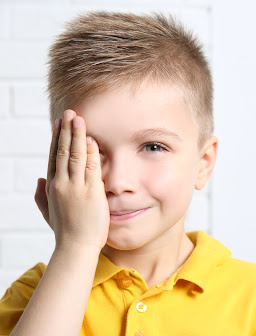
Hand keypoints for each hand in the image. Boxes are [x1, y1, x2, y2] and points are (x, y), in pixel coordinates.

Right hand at [34, 109, 109, 250]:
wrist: (75, 247)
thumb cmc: (65, 231)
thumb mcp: (48, 212)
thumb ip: (42, 195)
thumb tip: (39, 179)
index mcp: (52, 186)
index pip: (54, 157)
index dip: (57, 138)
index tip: (59, 123)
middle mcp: (62, 184)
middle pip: (62, 151)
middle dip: (66, 130)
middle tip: (69, 113)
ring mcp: (76, 187)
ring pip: (75, 156)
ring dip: (77, 135)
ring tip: (78, 119)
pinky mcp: (91, 192)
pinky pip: (90, 168)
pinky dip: (89, 153)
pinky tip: (90, 140)